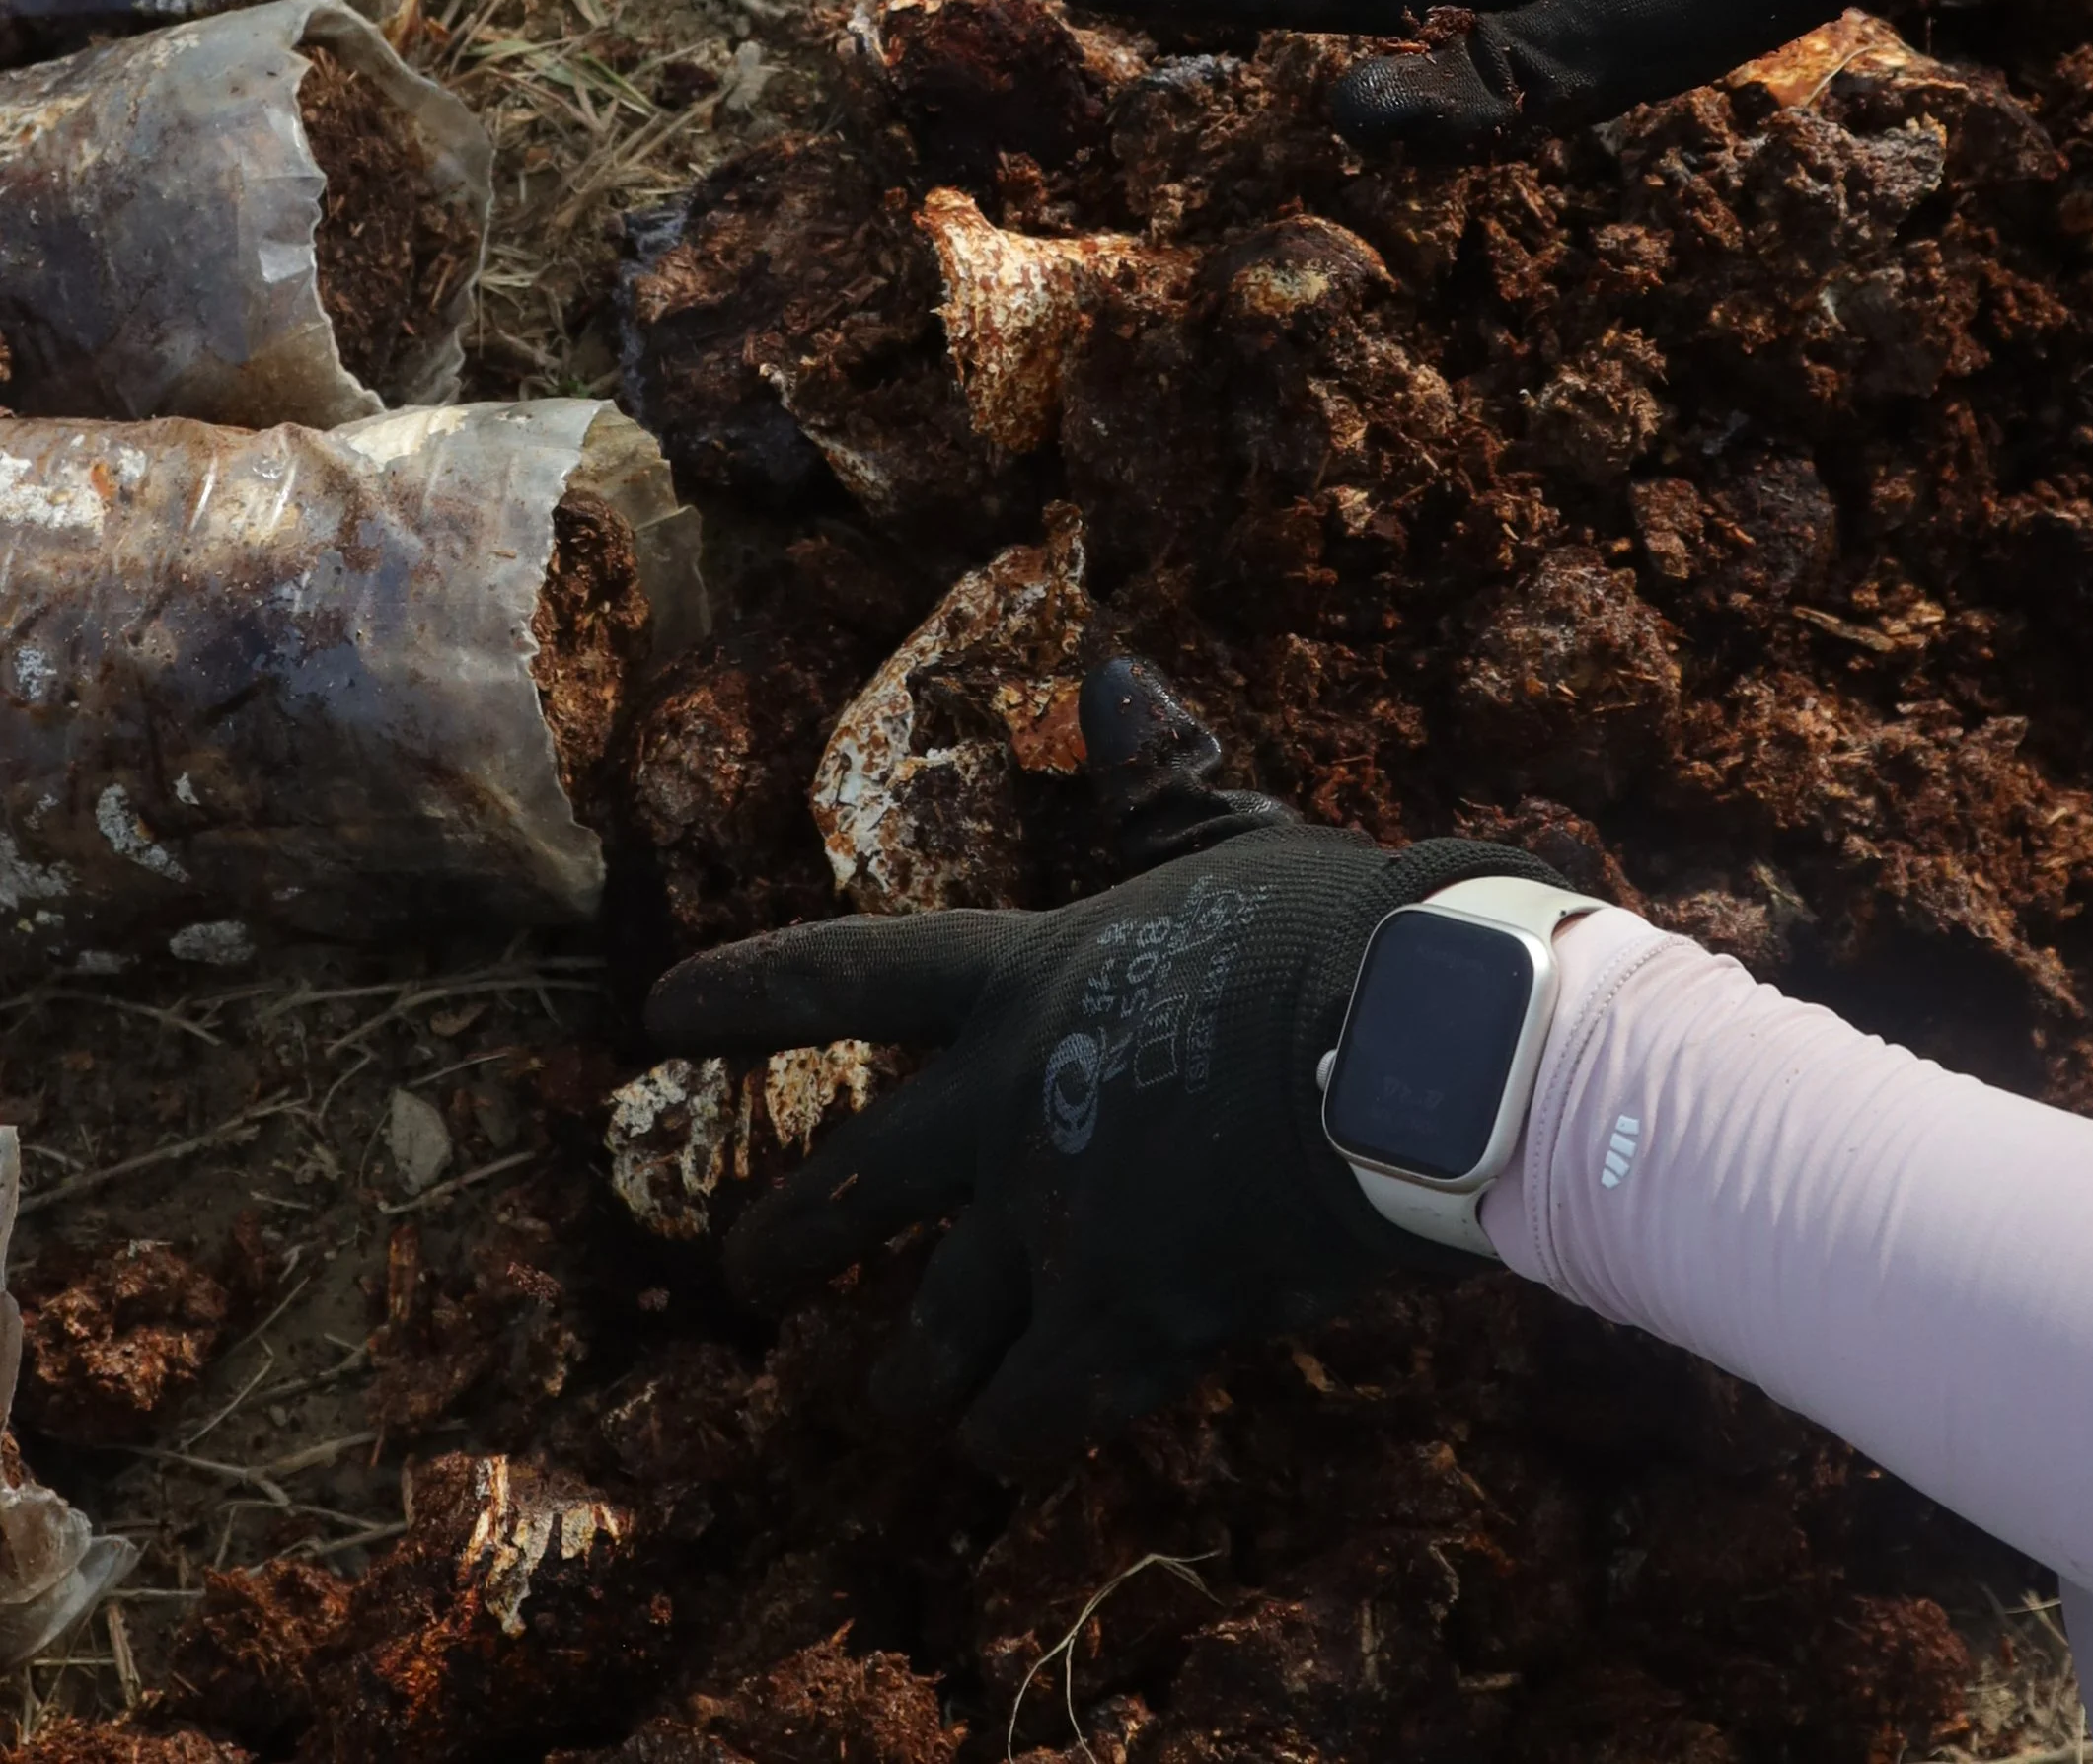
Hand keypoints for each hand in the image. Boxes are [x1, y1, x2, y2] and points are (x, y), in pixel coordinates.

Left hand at [644, 827, 1570, 1472]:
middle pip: (851, 1189)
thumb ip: (1159, 779)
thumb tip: (1114, 678)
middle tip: (741, 1273)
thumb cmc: (1336, 930)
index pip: (851, 977)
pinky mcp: (1121, 1324)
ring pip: (932, 1330)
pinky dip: (1011, 1429)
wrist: (1407, 1054)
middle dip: (785, 1236)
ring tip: (898, 1400)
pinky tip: (1006, 1442)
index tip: (657, 1017)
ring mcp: (1054, 1226)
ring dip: (908, 1373)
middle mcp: (1008, 1109)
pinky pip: (1030, 1409)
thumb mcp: (1233, 837)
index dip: (750, 993)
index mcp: (1025, 979)